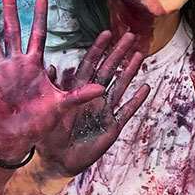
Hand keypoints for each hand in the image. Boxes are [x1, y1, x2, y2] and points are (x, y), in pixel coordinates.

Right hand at [0, 0, 105, 162]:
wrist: (17, 140)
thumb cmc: (38, 122)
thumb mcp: (61, 106)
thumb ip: (79, 96)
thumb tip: (102, 89)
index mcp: (34, 66)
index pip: (38, 34)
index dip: (39, 16)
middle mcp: (15, 64)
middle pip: (11, 29)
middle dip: (9, 7)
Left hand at [36, 32, 149, 177]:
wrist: (58, 161)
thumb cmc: (51, 136)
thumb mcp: (49, 111)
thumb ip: (52, 90)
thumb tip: (49, 67)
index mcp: (78, 91)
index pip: (90, 64)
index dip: (98, 49)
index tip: (106, 33)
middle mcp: (94, 97)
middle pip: (109, 71)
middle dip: (118, 53)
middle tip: (129, 36)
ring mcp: (105, 111)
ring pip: (120, 86)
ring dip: (130, 71)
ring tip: (139, 55)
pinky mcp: (112, 126)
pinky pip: (127, 111)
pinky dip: (136, 100)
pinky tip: (146, 88)